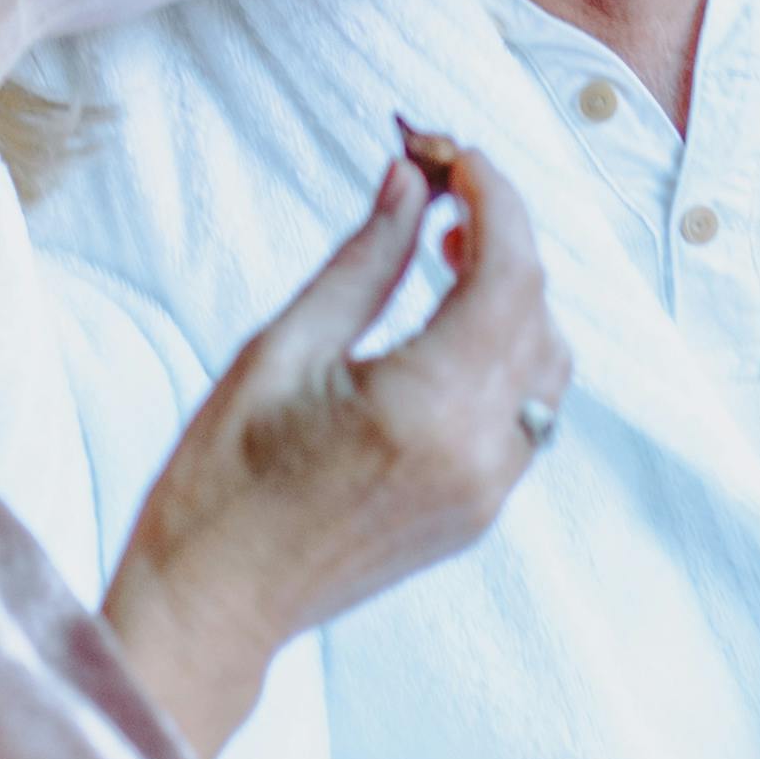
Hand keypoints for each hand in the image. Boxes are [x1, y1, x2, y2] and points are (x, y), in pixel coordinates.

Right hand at [100, 139, 569, 758]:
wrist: (212, 607)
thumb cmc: (219, 482)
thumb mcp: (280, 349)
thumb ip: (364, 259)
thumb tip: (410, 178)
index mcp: (426, 408)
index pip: (507, 269)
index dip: (490, 192)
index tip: (448, 151)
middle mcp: (479, 453)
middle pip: (536, 307)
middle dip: (499, 231)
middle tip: (434, 185)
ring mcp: (488, 492)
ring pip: (547, 360)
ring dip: (512, 292)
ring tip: (445, 251)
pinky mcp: (481, 514)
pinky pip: (528, 411)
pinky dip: (506, 350)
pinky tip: (446, 327)